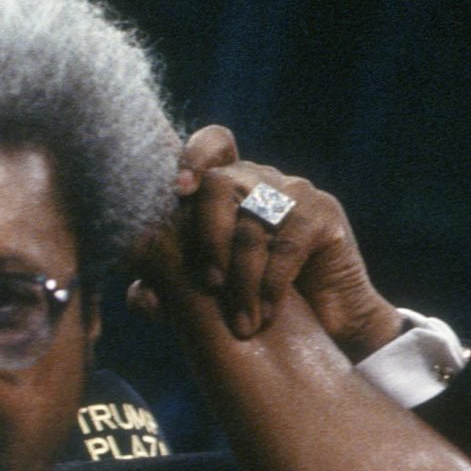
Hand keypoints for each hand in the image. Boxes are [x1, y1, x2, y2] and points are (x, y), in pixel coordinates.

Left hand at [129, 125, 402, 359]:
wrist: (329, 326)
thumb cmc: (262, 302)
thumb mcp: (211, 297)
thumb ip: (173, 292)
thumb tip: (141, 296)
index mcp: (229, 186)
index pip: (213, 144)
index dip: (193, 156)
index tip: (179, 191)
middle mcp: (261, 180)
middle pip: (220, 182)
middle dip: (207, 235)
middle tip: (209, 285)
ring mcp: (295, 193)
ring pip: (252, 222)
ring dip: (242, 277)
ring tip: (241, 321)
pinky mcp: (324, 215)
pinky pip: (288, 244)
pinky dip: (272, 283)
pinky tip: (267, 313)